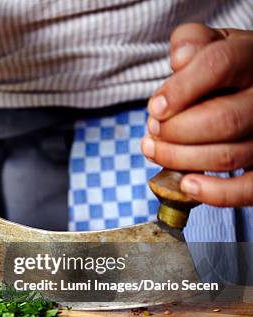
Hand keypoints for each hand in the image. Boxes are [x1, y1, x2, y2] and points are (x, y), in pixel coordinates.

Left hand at [141, 23, 252, 206]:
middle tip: (153, 130)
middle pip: (222, 120)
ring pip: (228, 155)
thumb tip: (180, 58)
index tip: (155, 107)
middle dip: (175, 131)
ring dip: (180, 159)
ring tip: (154, 150)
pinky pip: (250, 189)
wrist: (250, 84)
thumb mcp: (208, 44)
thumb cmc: (222, 68)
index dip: (180, 89)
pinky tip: (187, 184)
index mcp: (250, 58)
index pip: (218, 66)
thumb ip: (190, 43)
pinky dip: (216, 194)